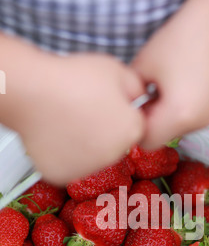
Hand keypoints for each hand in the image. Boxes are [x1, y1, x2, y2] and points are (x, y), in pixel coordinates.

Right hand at [4, 46, 144, 184]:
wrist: (33, 92)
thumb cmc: (72, 79)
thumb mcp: (116, 70)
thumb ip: (136, 87)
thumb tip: (139, 99)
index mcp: (131, 130)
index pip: (134, 127)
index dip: (120, 113)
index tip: (104, 103)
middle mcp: (115, 155)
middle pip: (113, 145)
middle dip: (103, 131)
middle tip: (83, 110)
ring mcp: (88, 168)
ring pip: (90, 157)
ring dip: (83, 144)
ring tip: (67, 120)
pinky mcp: (63, 176)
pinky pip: (67, 165)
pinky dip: (62, 153)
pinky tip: (55, 133)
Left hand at [131, 0, 208, 148]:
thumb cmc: (180, 38)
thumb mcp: (143, 66)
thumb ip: (132, 95)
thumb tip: (131, 107)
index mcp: (178, 116)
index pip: (149, 142)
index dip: (140, 127)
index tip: (140, 107)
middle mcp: (201, 122)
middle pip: (169, 134)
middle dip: (159, 119)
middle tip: (156, 90)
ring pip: (187, 124)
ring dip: (178, 111)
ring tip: (177, 81)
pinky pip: (203, 113)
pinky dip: (195, 104)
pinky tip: (195, 78)